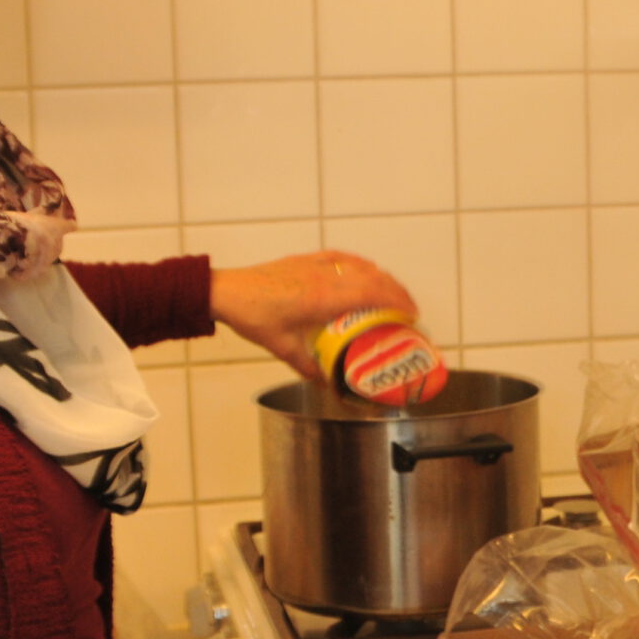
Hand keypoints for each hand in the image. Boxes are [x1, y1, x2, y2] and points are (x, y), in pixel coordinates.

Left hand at [210, 251, 418, 376]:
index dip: (397, 301)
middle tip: (408, 308)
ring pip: (361, 265)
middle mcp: (324, 277)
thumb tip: (326, 381)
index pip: (372, 293)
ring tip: (391, 292)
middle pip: (374, 277)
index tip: (411, 314)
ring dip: (381, 277)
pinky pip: (342, 257)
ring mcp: (315, 264)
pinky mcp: (306, 259)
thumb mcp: (283, 347)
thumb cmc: (253, 317)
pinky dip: (360, 264)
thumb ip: (308, 366)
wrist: (227, 292)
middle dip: (397, 291)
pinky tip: (365, 270)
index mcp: (322, 298)